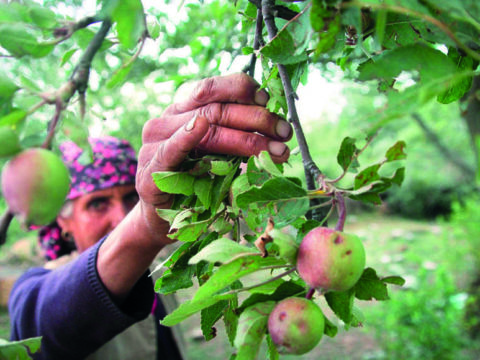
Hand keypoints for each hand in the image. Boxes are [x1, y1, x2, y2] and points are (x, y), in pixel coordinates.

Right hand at [135, 73, 291, 235]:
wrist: (165, 220)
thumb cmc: (196, 184)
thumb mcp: (220, 154)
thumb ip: (236, 136)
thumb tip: (278, 127)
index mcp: (185, 109)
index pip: (214, 87)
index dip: (244, 90)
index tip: (270, 102)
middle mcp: (168, 119)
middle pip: (217, 109)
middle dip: (257, 119)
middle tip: (285, 133)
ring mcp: (155, 143)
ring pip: (204, 129)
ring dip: (246, 138)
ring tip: (276, 150)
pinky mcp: (149, 172)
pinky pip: (168, 150)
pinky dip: (184, 138)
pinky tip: (198, 127)